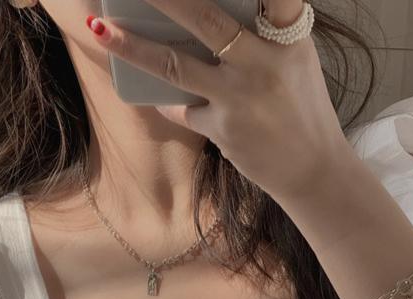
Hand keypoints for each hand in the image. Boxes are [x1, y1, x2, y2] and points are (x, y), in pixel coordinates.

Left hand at [86, 0, 348, 200]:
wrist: (313, 170)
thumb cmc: (303, 110)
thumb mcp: (295, 60)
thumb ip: (264, 32)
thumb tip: (211, 12)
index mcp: (287, 38)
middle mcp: (263, 63)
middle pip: (204, 18)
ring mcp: (239, 98)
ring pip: (175, 66)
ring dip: (132, 46)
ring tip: (100, 28)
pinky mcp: (222, 129)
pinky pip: (182, 109)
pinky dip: (167, 102)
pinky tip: (155, 97)